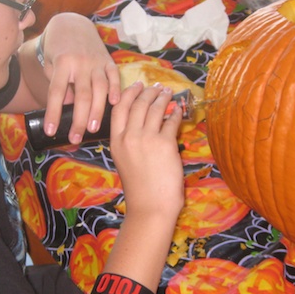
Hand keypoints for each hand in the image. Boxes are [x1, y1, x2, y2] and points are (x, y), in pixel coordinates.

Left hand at [40, 13, 119, 143]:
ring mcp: (96, 62)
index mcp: (62, 64)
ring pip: (99, 89)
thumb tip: (71, 110)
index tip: (51, 131)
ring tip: (92, 129)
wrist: (73, 24)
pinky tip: (115, 105)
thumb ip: (61, 86)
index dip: (54, 113)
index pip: (57, 92)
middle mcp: (80, 63)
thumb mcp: (52, 66)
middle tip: (75, 139)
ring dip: (97, 111)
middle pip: (81, 95)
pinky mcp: (109, 61)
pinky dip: (115, 90)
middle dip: (78, 120)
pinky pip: (114, 77)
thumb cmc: (59, 50)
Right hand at [110, 83, 184, 220]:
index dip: (129, 94)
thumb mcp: (125, 161)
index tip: (137, 86)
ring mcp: (147, 139)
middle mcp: (129, 137)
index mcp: (116, 142)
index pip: (119, 109)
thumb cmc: (139, 189)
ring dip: (163, 98)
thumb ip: (131, 142)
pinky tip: (178, 110)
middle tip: (157, 87)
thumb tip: (145, 123)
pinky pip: (171, 121)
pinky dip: (176, 113)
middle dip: (148, 92)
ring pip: (155, 108)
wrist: (150, 207)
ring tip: (168, 93)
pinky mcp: (165, 144)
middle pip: (138, 104)